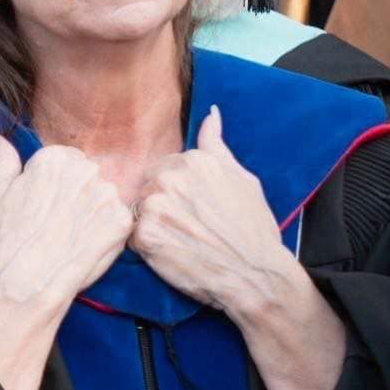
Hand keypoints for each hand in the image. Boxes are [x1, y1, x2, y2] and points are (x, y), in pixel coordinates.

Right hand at [0, 135, 134, 308]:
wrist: (28, 281)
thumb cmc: (9, 238)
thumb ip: (2, 159)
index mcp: (55, 157)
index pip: (66, 161)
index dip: (54, 185)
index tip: (43, 205)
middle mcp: (86, 170)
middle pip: (87, 177)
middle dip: (76, 195)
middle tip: (56, 222)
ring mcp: (107, 196)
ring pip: (104, 198)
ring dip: (93, 212)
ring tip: (70, 235)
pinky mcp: (122, 222)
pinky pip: (118, 221)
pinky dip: (106, 232)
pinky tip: (85, 244)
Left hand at [133, 107, 294, 314]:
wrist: (256, 276)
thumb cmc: (253, 230)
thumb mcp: (242, 180)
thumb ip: (217, 145)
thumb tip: (211, 113)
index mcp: (193, 160)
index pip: (166, 167)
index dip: (180, 192)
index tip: (198, 209)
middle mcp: (170, 178)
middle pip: (149, 186)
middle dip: (164, 204)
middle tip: (191, 227)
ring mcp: (154, 206)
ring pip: (140, 209)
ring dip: (155, 224)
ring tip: (184, 239)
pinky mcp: (143, 235)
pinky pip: (134, 235)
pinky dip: (149, 246)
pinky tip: (174, 252)